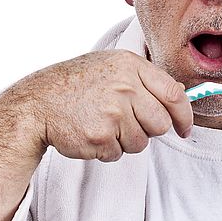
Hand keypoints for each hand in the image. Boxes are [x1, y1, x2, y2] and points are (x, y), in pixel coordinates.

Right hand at [0, 49, 192, 220]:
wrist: (37, 103)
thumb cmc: (75, 85)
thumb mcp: (111, 67)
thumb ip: (144, 80)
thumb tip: (181, 97)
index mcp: (130, 66)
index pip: (174, 94)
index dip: (184, 116)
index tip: (184, 127)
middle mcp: (125, 86)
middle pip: (160, 123)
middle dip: (148, 130)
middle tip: (125, 124)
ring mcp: (113, 112)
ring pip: (141, 143)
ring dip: (124, 141)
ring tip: (102, 125)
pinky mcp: (100, 136)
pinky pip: (118, 154)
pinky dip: (106, 150)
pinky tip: (89, 133)